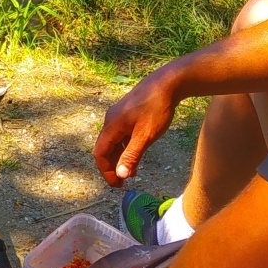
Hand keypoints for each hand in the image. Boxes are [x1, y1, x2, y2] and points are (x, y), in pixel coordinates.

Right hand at [93, 69, 180, 185]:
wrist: (168, 82)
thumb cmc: (157, 109)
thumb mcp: (145, 136)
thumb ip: (131, 155)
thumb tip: (120, 175)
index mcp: (111, 125)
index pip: (100, 154)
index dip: (106, 171)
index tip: (118, 185)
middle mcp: (111, 119)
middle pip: (104, 147)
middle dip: (112, 166)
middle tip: (123, 181)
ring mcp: (118, 114)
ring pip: (113, 140)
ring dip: (119, 156)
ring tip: (132, 170)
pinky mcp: (127, 111)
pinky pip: (120, 133)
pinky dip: (124, 146)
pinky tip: (137, 150)